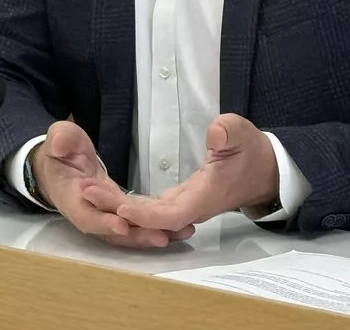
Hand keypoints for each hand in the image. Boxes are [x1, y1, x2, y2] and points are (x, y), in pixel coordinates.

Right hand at [31, 121, 193, 247]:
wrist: (61, 163)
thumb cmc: (60, 149)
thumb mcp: (59, 138)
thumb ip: (61, 140)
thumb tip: (60, 145)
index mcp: (72, 198)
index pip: (86, 216)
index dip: (103, 223)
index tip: (122, 225)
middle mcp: (89, 214)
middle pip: (113, 233)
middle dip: (138, 236)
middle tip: (163, 236)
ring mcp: (105, 216)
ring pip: (128, 233)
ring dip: (152, 235)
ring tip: (181, 233)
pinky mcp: (118, 212)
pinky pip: (136, 224)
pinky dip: (155, 227)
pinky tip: (179, 227)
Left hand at [83, 114, 278, 231]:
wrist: (264, 171)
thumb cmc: (252, 152)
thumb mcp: (244, 135)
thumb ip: (230, 133)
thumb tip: (216, 131)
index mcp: (204, 198)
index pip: (170, 214)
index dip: (145, 214)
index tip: (121, 208)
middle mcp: (189, 208)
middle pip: (149, 218)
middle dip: (117, 209)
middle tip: (86, 191)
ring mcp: (183, 206)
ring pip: (147, 214)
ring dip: (118, 206)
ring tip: (87, 190)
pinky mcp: (179, 201)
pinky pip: (151, 209)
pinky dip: (130, 204)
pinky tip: (109, 196)